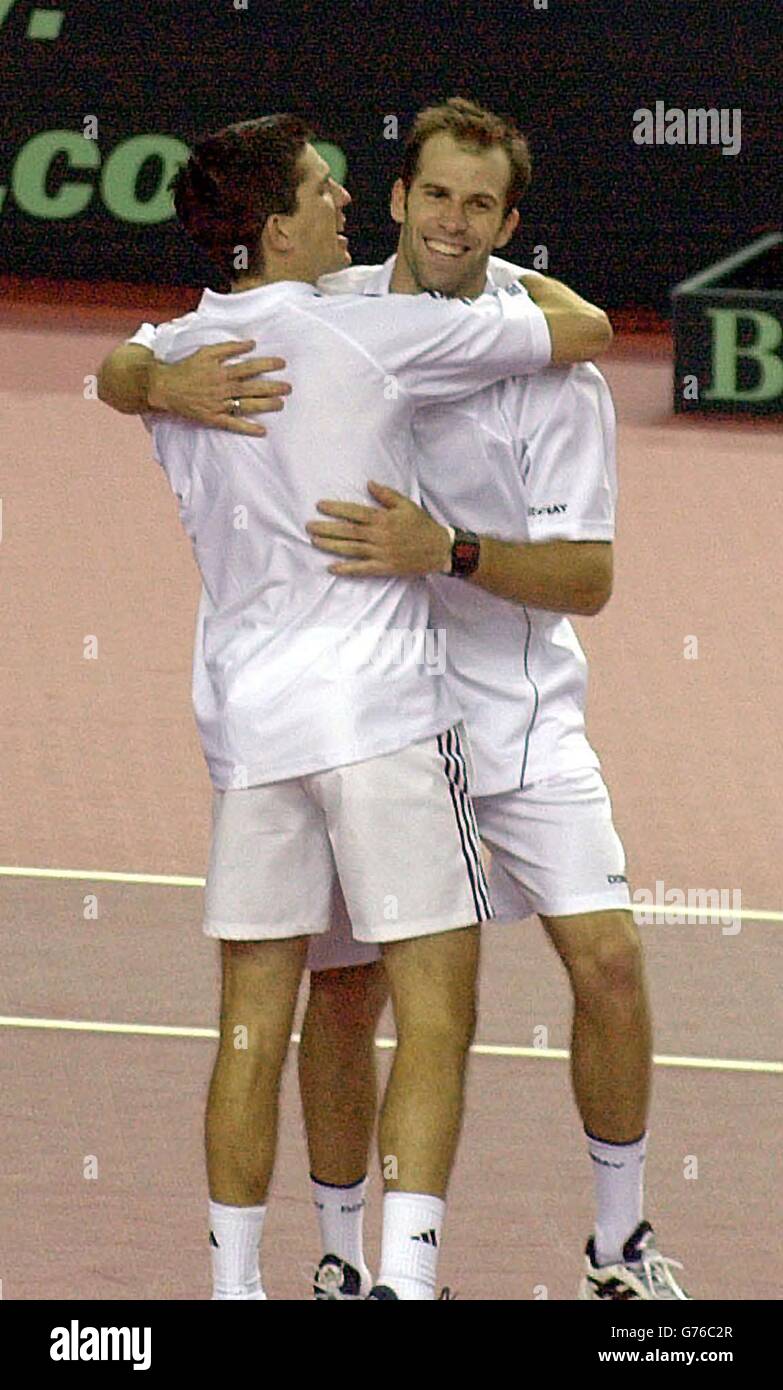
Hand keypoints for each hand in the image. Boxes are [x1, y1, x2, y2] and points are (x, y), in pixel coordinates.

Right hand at [147, 340, 290, 435]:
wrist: (166, 387)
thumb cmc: (187, 368)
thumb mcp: (206, 352)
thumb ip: (229, 348)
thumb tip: (250, 343)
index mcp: (222, 371)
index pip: (249, 367)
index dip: (267, 364)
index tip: (282, 363)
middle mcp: (223, 388)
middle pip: (252, 387)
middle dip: (272, 387)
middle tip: (288, 388)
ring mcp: (219, 404)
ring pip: (246, 405)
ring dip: (265, 405)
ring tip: (280, 404)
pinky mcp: (213, 418)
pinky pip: (233, 424)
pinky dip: (247, 428)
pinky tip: (262, 430)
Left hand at [306, 480, 451, 576]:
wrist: (438, 549)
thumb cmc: (422, 525)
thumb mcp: (406, 504)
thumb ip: (386, 494)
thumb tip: (368, 483)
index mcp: (383, 518)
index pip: (354, 512)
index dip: (336, 509)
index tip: (320, 506)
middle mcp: (379, 535)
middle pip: (347, 531)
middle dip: (326, 528)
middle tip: (308, 526)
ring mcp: (381, 552)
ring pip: (351, 549)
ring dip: (331, 546)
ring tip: (314, 542)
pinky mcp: (384, 567)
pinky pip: (362, 569)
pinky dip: (346, 569)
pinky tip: (331, 568)